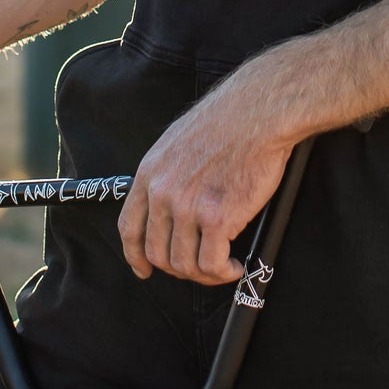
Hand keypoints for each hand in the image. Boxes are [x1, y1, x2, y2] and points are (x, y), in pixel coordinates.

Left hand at [118, 80, 292, 286]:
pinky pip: (212, 263)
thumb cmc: (229, 120)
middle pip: (157, 252)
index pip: (130, 227)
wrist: (259, 113)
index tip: (144, 269)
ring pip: (185, 264)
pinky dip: (223, 273)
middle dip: (178, 269)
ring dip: (204, 274)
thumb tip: (174, 203)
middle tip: (200, 268)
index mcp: (150, 173)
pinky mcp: (217, 218)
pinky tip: (235, 266)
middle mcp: (163, 193)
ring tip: (223, 267)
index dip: (135, 255)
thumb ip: (168, 173)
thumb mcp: (178, 141)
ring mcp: (188, 207)